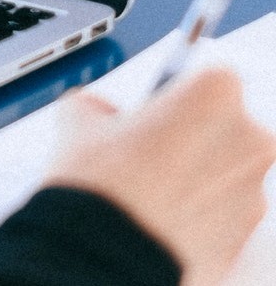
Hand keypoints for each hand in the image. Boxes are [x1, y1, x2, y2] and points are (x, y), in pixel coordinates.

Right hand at [45, 68, 275, 284]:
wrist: (105, 255)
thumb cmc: (101, 187)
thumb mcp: (77, 119)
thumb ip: (98, 105)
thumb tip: (98, 112)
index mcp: (214, 94)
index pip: (206, 76)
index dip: (174, 94)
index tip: (155, 108)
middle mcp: (248, 136)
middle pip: (222, 124)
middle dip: (189, 134)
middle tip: (145, 151)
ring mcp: (254, 188)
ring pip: (224, 168)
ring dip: (195, 174)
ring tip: (147, 191)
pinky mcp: (248, 232)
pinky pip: (224, 209)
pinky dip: (199, 211)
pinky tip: (157, 217)